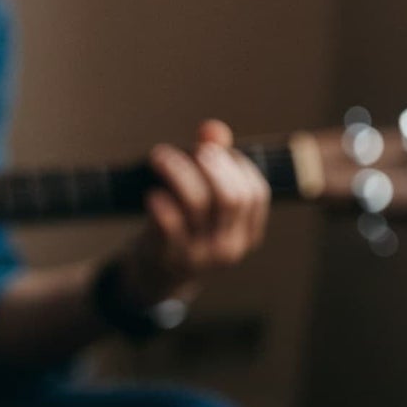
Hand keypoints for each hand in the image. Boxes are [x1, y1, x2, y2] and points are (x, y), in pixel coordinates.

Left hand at [117, 120, 269, 308]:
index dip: (235, 165)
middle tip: (190, 150)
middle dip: (210, 165)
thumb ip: (213, 164)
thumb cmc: (184, 230)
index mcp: (247, 234)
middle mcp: (229, 246)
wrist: (157, 278)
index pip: (255, 193)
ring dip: (178, 172)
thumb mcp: (204, 204)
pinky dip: (160, 202)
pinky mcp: (168, 257)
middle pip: (230, 197)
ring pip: (197, 204)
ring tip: (160, 157)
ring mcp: (199, 255)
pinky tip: (152, 192)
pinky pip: (168, 224)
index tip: (212, 151)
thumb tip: (211, 128)